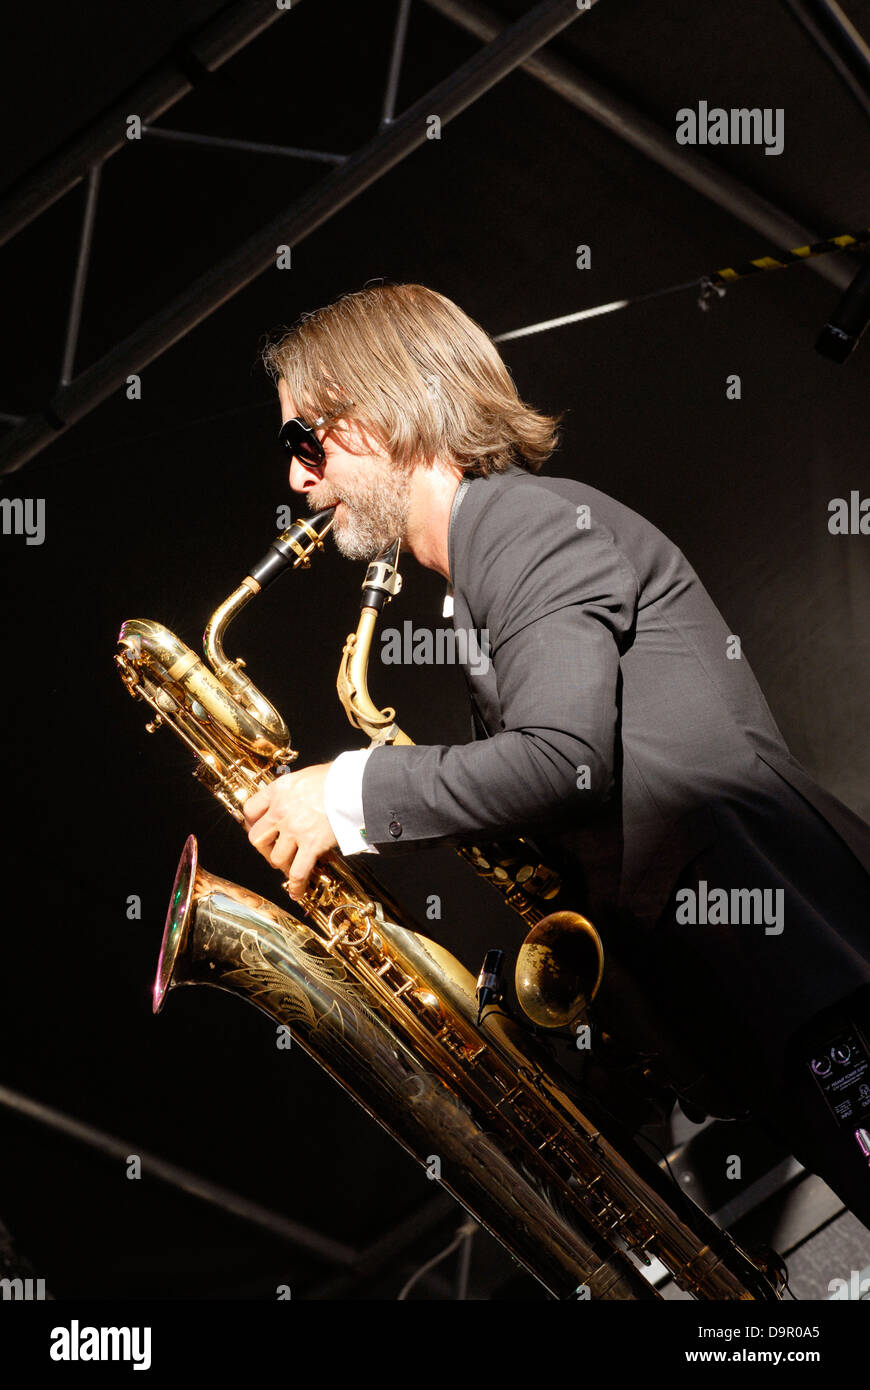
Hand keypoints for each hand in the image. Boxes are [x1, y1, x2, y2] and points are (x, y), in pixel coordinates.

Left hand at [243, 763, 336, 900]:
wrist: (357, 785)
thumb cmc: (339, 777)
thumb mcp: (308, 776)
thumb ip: (295, 791)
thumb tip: (298, 800)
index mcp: (279, 790)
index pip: (251, 810)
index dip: (252, 824)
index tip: (259, 829)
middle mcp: (282, 810)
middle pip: (257, 837)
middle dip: (264, 848)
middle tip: (274, 851)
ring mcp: (295, 829)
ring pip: (276, 857)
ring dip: (282, 864)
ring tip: (291, 866)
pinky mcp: (312, 844)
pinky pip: (298, 872)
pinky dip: (297, 885)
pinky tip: (297, 891)